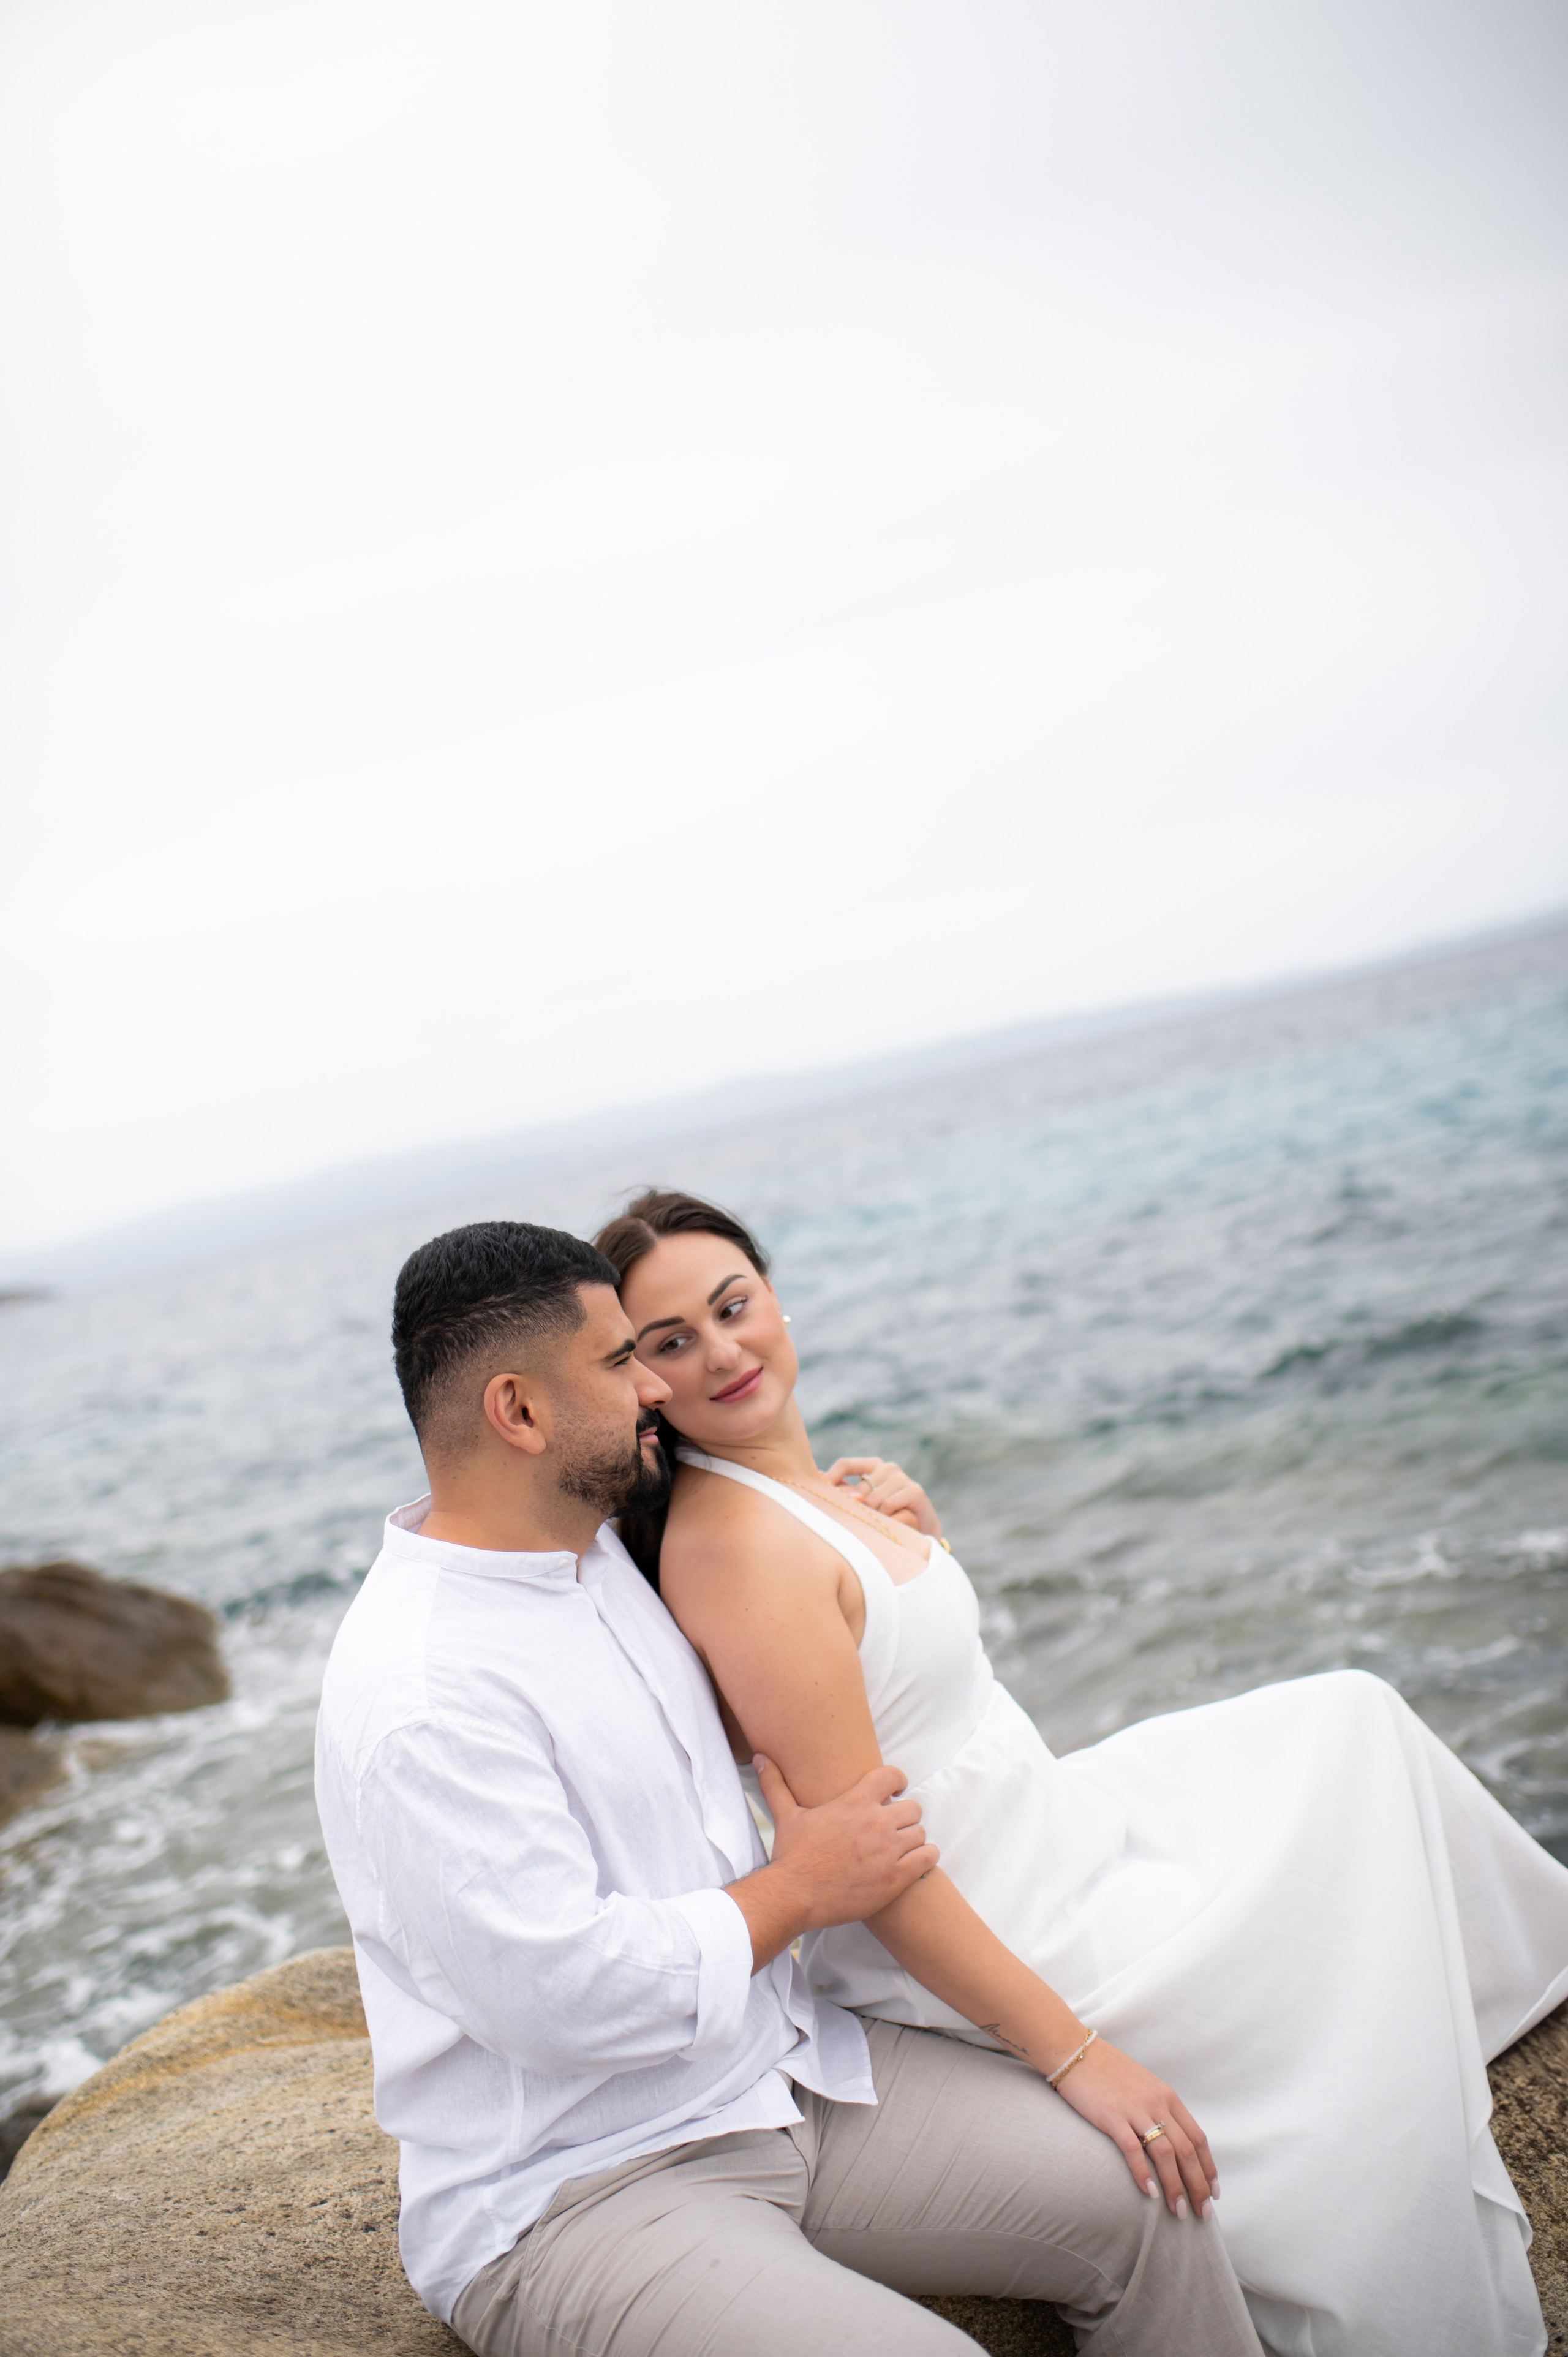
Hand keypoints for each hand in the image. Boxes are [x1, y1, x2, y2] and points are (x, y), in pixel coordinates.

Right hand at [756, 1756, 937, 1931]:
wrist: (795, 1896)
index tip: (895, 1791)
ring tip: (900, 1849)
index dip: (896, 1781)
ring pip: (921, 1833)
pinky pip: (928, 1857)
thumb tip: (759, 1758)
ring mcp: (888, 1850)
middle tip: (893, 1829)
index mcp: (854, 1802)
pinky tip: (912, 1864)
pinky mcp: (896, 1877)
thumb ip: (776, 1784)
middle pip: (913, 1808)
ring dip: (913, 1840)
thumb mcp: (786, 1816)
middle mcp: (876, 1822)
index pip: (891, 1775)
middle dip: (904, 1816)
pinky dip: (925, 1858)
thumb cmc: (792, 1856)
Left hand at [825, 1457, 942, 1538]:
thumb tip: (817, 1476)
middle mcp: (887, 1467)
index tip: (820, 1493)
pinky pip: (889, 1505)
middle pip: (859, 1489)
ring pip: (873, 1500)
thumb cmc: (887, 1515)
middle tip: (865, 1521)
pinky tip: (894, 1520)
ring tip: (883, 1522)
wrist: (920, 1530)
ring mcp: (901, 1478)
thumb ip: (846, 1490)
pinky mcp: (915, 1490)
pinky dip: (888, 1517)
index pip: (846, 1464)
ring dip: (875, 1516)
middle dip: (858, 1509)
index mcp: (872, 1465)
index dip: (831, 1477)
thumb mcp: (864, 1502)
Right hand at [1052, 2037, 1218, 2218]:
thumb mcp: (1143, 2086)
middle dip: (1198, 2185)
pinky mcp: (1112, 2116)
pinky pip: (1133, 2149)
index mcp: (1167, 2096)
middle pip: (1186, 2151)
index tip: (1213, 2192)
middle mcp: (1157, 2102)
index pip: (1198, 2138)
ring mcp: (1135, 2109)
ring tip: (1179, 2211)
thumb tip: (1172, 2143)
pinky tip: (1149, 2193)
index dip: (1208, 2168)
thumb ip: (1160, 2110)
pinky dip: (1143, 2173)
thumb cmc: (1108, 2072)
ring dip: (1175, 2186)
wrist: (1075, 2051)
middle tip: (1202, 2213)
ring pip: (1165, 2154)